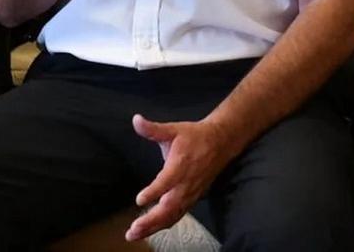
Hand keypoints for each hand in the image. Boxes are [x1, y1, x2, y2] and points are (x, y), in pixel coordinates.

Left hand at [125, 114, 238, 242]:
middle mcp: (185, 184)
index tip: (139, 200)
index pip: (166, 182)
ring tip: (135, 234)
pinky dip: (164, 224)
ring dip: (154, 227)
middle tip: (133, 229)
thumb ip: (153, 129)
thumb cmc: (194, 136)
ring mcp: (190, 194)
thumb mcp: (173, 129)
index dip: (153, 191)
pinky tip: (150, 230)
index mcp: (179, 166)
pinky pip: (178, 215)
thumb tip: (135, 119)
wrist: (221, 142)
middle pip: (169, 207)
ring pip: (173, 215)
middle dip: (150, 220)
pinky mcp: (193, 198)